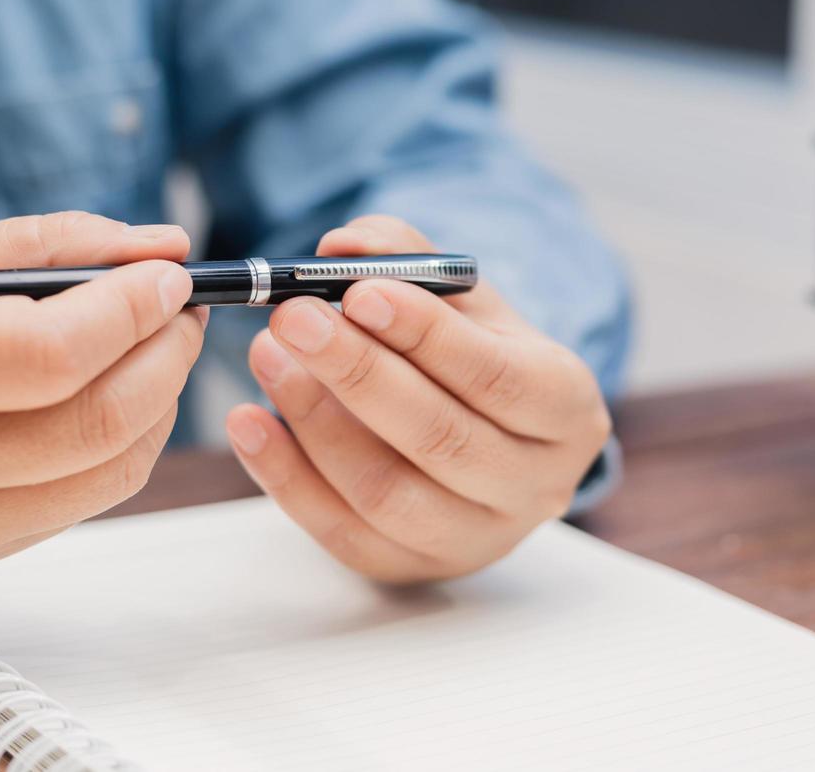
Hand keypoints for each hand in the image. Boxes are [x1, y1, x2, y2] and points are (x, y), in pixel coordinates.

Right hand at [0, 212, 205, 582]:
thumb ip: (35, 248)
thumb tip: (156, 245)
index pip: (51, 354)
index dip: (134, 310)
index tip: (169, 274)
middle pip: (96, 422)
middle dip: (167, 355)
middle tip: (181, 310)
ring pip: (107, 473)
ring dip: (160, 404)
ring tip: (157, 349)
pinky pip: (78, 503)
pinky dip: (120, 447)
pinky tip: (114, 399)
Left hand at [225, 215, 611, 583]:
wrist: (489, 437)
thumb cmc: (476, 355)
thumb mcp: (463, 298)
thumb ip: (407, 257)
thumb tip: (343, 246)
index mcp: (566, 409)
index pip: (500, 377)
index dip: (428, 336)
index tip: (359, 291)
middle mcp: (534, 486)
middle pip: (441, 438)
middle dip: (358, 372)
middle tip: (293, 316)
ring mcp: (474, 539)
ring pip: (387, 491)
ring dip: (314, 419)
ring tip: (266, 354)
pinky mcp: (412, 568)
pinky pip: (340, 530)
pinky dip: (285, 477)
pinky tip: (248, 420)